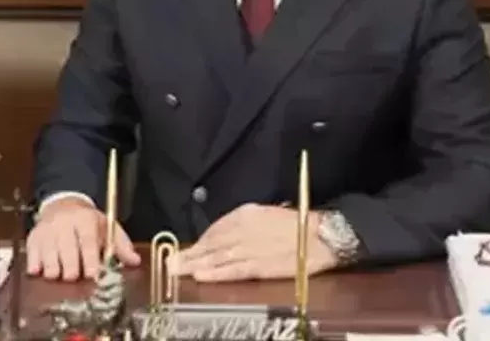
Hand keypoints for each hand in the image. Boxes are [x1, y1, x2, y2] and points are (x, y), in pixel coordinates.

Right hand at [26, 197, 141, 280]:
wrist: (63, 205)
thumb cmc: (88, 222)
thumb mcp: (108, 228)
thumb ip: (121, 246)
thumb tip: (134, 261)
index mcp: (85, 219)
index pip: (87, 241)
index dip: (89, 260)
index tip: (92, 275)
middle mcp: (64, 223)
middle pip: (67, 252)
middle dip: (72, 270)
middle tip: (75, 277)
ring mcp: (46, 231)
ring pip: (48, 257)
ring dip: (55, 271)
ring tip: (61, 274)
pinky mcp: (33, 238)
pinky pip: (31, 257)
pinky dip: (36, 267)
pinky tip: (41, 270)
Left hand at [175, 204, 336, 282]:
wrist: (320, 235)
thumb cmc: (296, 224)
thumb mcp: (266, 215)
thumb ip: (244, 225)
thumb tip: (226, 237)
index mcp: (245, 214)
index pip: (215, 229)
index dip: (199, 242)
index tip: (186, 250)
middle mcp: (243, 229)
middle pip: (210, 244)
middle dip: (189, 254)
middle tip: (170, 263)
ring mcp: (249, 248)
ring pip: (216, 258)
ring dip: (195, 265)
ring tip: (177, 271)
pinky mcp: (259, 266)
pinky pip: (232, 270)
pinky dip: (215, 274)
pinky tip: (200, 276)